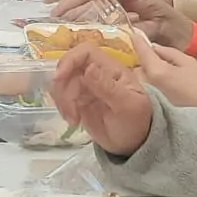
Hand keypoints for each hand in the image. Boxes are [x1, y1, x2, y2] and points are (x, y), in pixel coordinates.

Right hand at [52, 42, 154, 156]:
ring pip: (62, 83)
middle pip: (68, 68)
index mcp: (111, 69)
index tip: (59, 78)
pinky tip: (74, 122)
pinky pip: (62, 97)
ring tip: (74, 120)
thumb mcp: (126, 106)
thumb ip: (108, 87)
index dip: (70, 60)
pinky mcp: (78, 100)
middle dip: (62, 87)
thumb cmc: (136, 122)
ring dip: (62, 100)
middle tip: (68, 110)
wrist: (134, 143)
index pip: (86, 52)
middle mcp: (96, 74)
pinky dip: (62, 108)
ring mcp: (86, 87)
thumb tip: (89, 68)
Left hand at [140, 43, 196, 110]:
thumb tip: (153, 47)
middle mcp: (147, 84)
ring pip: (137, 78)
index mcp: (157, 71)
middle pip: (135, 66)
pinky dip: (145, 82)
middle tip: (148, 54)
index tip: (135, 33)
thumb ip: (168, 52)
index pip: (142, 51)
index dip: (138, 40)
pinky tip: (158, 82)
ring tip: (156, 70)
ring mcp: (146, 96)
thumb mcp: (188, 62)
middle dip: (140, 59)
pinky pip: (141, 89)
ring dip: (142, 71)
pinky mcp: (149, 105)